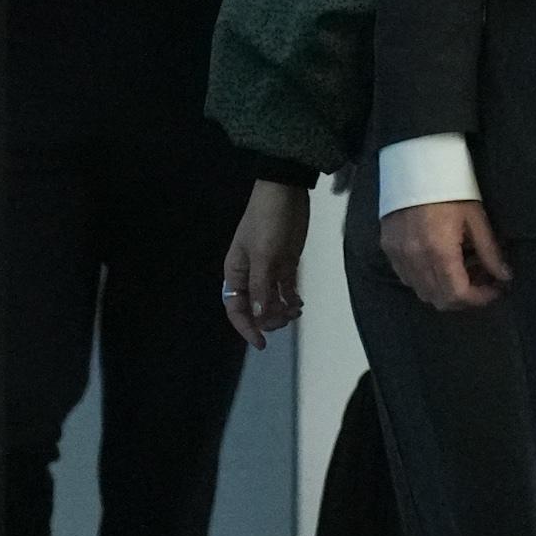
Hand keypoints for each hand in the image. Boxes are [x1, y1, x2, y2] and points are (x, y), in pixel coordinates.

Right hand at [220, 179, 309, 344]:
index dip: (247, 328)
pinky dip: (291, 299)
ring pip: (272, 301)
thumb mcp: (264, 255)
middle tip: (287, 318)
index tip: (261, 343)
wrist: (286, 193)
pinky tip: (300, 304)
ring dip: (282, 310)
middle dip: (269, 318)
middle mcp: (250, 275)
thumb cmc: (268, 221)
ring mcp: (268, 270)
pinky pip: (285, 289)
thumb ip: (262, 286)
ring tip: (296, 310)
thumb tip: (259, 315)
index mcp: (236, 273)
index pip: (236, 309)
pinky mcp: (286, 263)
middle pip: (255, 308)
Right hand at [381, 199, 510, 312]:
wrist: (416, 166)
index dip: (479, 299)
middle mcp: (414, 259)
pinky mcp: (388, 249)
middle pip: (439, 300)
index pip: (457, 295)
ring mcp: (398, 256)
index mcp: (439, 251)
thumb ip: (490, 252)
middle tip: (484, 281)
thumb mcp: (476, 218)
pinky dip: (427, 280)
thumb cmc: (451, 190)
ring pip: (422, 292)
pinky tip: (442, 264)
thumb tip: (505, 277)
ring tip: (465, 271)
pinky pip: (407, 278)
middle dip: (465, 298)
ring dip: (446, 290)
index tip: (495, 290)